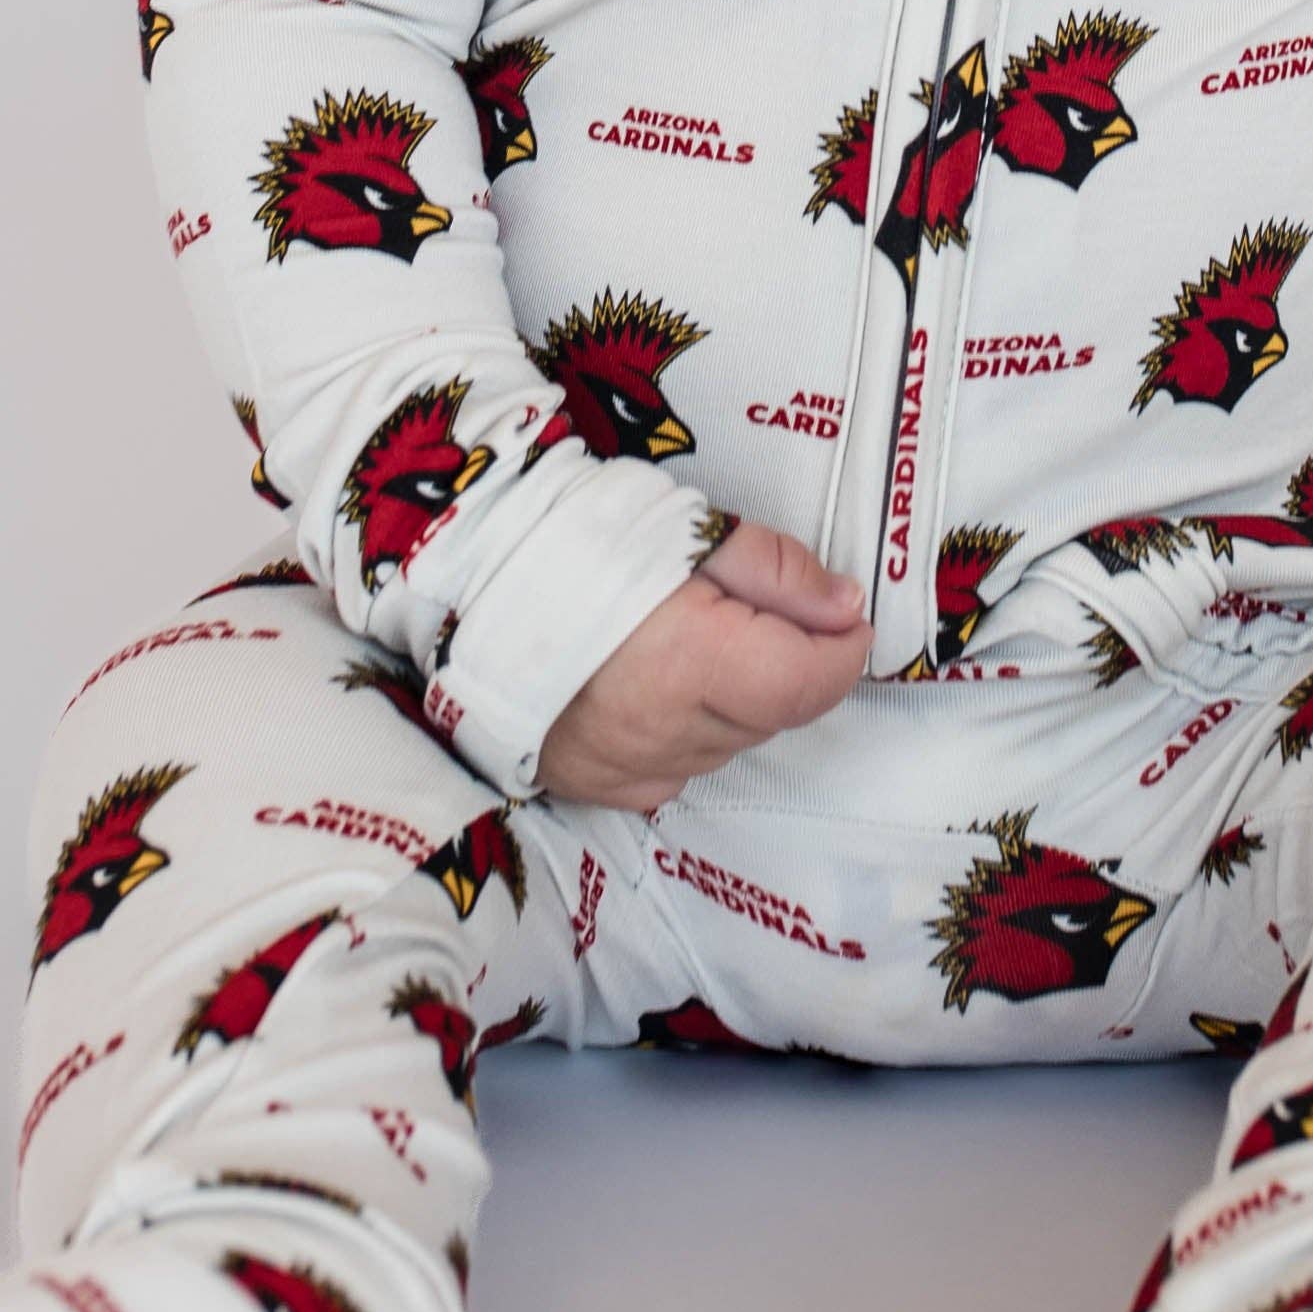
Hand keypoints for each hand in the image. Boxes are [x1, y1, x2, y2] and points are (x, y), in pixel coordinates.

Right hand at [536, 520, 870, 815]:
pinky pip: (674, 772)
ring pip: (727, 746)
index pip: (808, 684)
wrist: (466, 575)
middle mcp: (663, 729)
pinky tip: (663, 690)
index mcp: (692, 660)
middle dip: (790, 666)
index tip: (843, 618)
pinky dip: (689, 737)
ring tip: (698, 640)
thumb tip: (846, 607)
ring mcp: (625, 766)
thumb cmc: (575, 538)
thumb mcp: (691, 528)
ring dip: (739, 702)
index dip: (842, 651)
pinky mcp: (594, 782)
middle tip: (763, 610)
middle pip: (772, 715)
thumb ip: (779, 571)